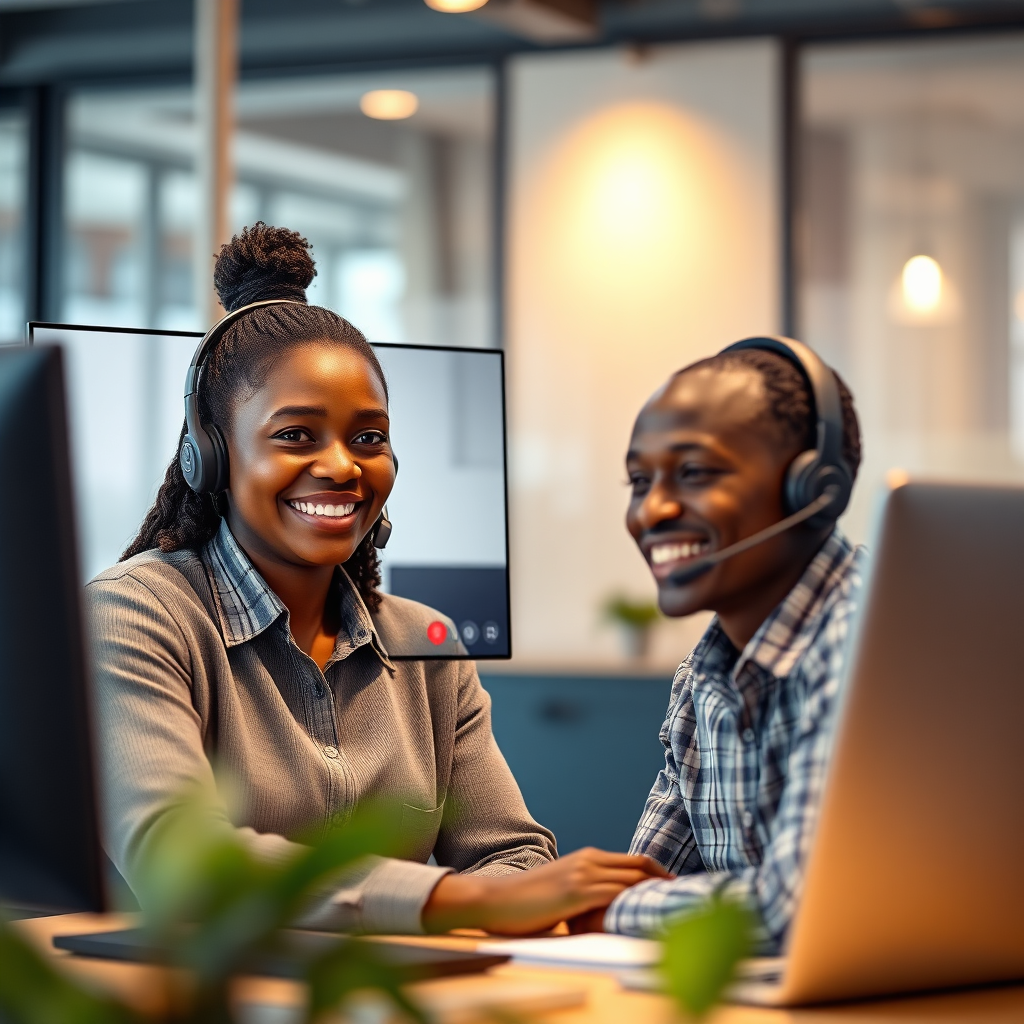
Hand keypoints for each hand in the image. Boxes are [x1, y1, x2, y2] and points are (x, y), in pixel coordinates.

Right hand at [421, 847, 671, 935]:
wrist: (494, 899)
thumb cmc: (525, 903)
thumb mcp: (562, 891)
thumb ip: (586, 894)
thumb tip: (608, 911)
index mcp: (588, 858)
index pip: (636, 861)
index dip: (661, 874)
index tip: (679, 890)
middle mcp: (590, 860)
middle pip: (641, 866)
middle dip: (668, 883)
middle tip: (690, 900)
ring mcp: (584, 874)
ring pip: (633, 879)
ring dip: (657, 894)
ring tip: (679, 909)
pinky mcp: (577, 892)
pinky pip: (616, 895)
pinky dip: (636, 904)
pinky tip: (649, 916)